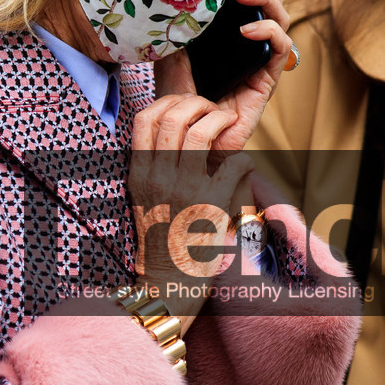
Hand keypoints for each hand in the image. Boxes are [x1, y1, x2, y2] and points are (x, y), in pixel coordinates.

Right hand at [127, 94, 255, 332]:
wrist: (169, 283)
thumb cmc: (161, 241)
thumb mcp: (145, 200)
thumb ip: (156, 167)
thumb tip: (181, 135)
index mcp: (140, 175)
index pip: (144, 119)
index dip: (167, 101)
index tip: (184, 104)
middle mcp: (158, 178)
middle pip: (173, 117)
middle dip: (197, 103)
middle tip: (212, 110)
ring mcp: (184, 190)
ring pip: (202, 131)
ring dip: (221, 120)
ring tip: (229, 124)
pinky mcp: (212, 204)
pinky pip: (234, 163)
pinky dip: (244, 160)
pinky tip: (243, 168)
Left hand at [153, 0, 293, 155]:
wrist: (185, 138)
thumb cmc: (177, 98)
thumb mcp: (168, 53)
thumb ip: (174, 26)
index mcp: (229, 31)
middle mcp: (249, 42)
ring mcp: (261, 59)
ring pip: (280, 18)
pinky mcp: (267, 80)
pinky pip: (281, 50)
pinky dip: (269, 32)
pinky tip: (248, 28)